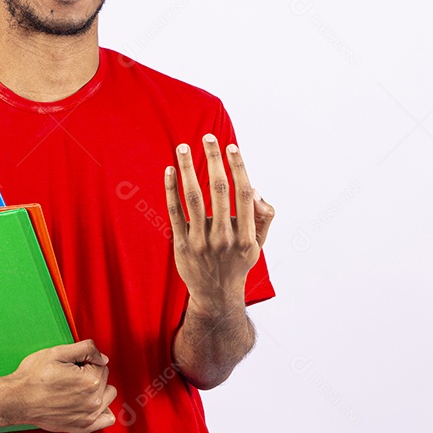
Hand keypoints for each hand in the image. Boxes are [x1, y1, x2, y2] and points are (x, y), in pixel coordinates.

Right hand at [2, 339, 116, 432]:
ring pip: (108, 396)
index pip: (101, 364)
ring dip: (98, 390)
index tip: (71, 365)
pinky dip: (101, 410)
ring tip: (78, 388)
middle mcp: (93, 401)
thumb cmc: (33, 377)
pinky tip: (87, 403)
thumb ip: (86, 349)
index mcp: (90, 381)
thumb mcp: (57, 352)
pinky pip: (106, 418)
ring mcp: (88, 416)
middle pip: (104, 379)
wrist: (17, 400)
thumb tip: (103, 358)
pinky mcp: (82, 427)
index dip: (85, 361)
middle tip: (70, 375)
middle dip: (91, 373)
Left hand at [165, 133, 274, 314]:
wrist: (215, 295)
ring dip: (187, 168)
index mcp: (246, 236)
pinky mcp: (181, 245)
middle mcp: (224, 238)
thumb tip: (254, 188)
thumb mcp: (258, 244)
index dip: (237, 167)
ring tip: (182, 148)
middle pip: (219, 190)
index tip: (230, 147)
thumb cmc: (237, 262)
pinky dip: (171, 190)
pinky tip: (169, 171)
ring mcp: (201, 242)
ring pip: (193, 198)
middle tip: (208, 136)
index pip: (242, 193)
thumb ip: (263, 216)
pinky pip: (175, 212)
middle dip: (213, 160)